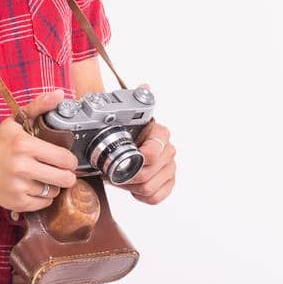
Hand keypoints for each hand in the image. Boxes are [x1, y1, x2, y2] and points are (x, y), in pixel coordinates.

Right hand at [0, 89, 79, 212]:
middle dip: (67, 174)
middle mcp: (22, 167)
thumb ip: (39, 106)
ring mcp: (19, 186)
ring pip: (55, 191)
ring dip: (54, 185)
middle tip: (61, 170)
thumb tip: (59, 94)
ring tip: (45, 176)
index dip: (70, 160)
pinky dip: (44, 196)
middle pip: (64, 178)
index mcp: (24, 145)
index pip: (64, 158)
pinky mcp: (16, 202)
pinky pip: (44, 203)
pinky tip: (36, 186)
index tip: (67, 159)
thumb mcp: (15, 121)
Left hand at [122, 83, 175, 204]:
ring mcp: (170, 168)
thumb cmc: (124, 133)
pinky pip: (155, 198)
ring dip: (130, 186)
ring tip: (120, 177)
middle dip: (126, 175)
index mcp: (160, 133)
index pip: (154, 151)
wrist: (125, 147)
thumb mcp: (123, 117)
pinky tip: (133, 185)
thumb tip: (145, 85)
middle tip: (112, 171)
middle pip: (148, 174)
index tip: (123, 158)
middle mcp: (169, 150)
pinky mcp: (168, 184)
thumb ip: (133, 102)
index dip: (138, 158)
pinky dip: (140, 195)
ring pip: (149, 187)